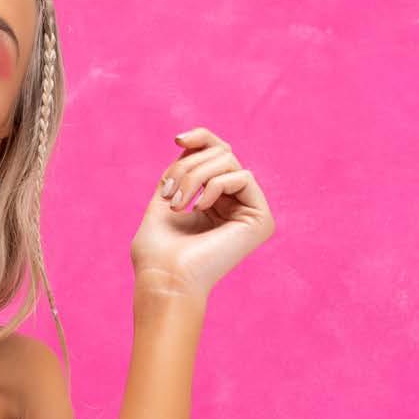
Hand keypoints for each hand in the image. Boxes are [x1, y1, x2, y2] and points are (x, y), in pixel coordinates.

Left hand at [130, 125, 276, 300]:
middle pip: (220, 153)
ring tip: (178, 206)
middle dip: (188, 167)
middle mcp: (234, 206)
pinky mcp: (261, 220)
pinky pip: (243, 177)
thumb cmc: (156, 253)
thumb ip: (180, 170)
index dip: (200, 138)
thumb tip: (191, 143)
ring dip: (195, 177)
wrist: (164, 280)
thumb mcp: (164, 199)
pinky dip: (215, 186)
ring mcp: (249, 213)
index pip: (215, 154)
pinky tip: (200, 209)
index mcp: (213, 203)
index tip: (177, 139)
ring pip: (229, 161)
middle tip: (169, 195)